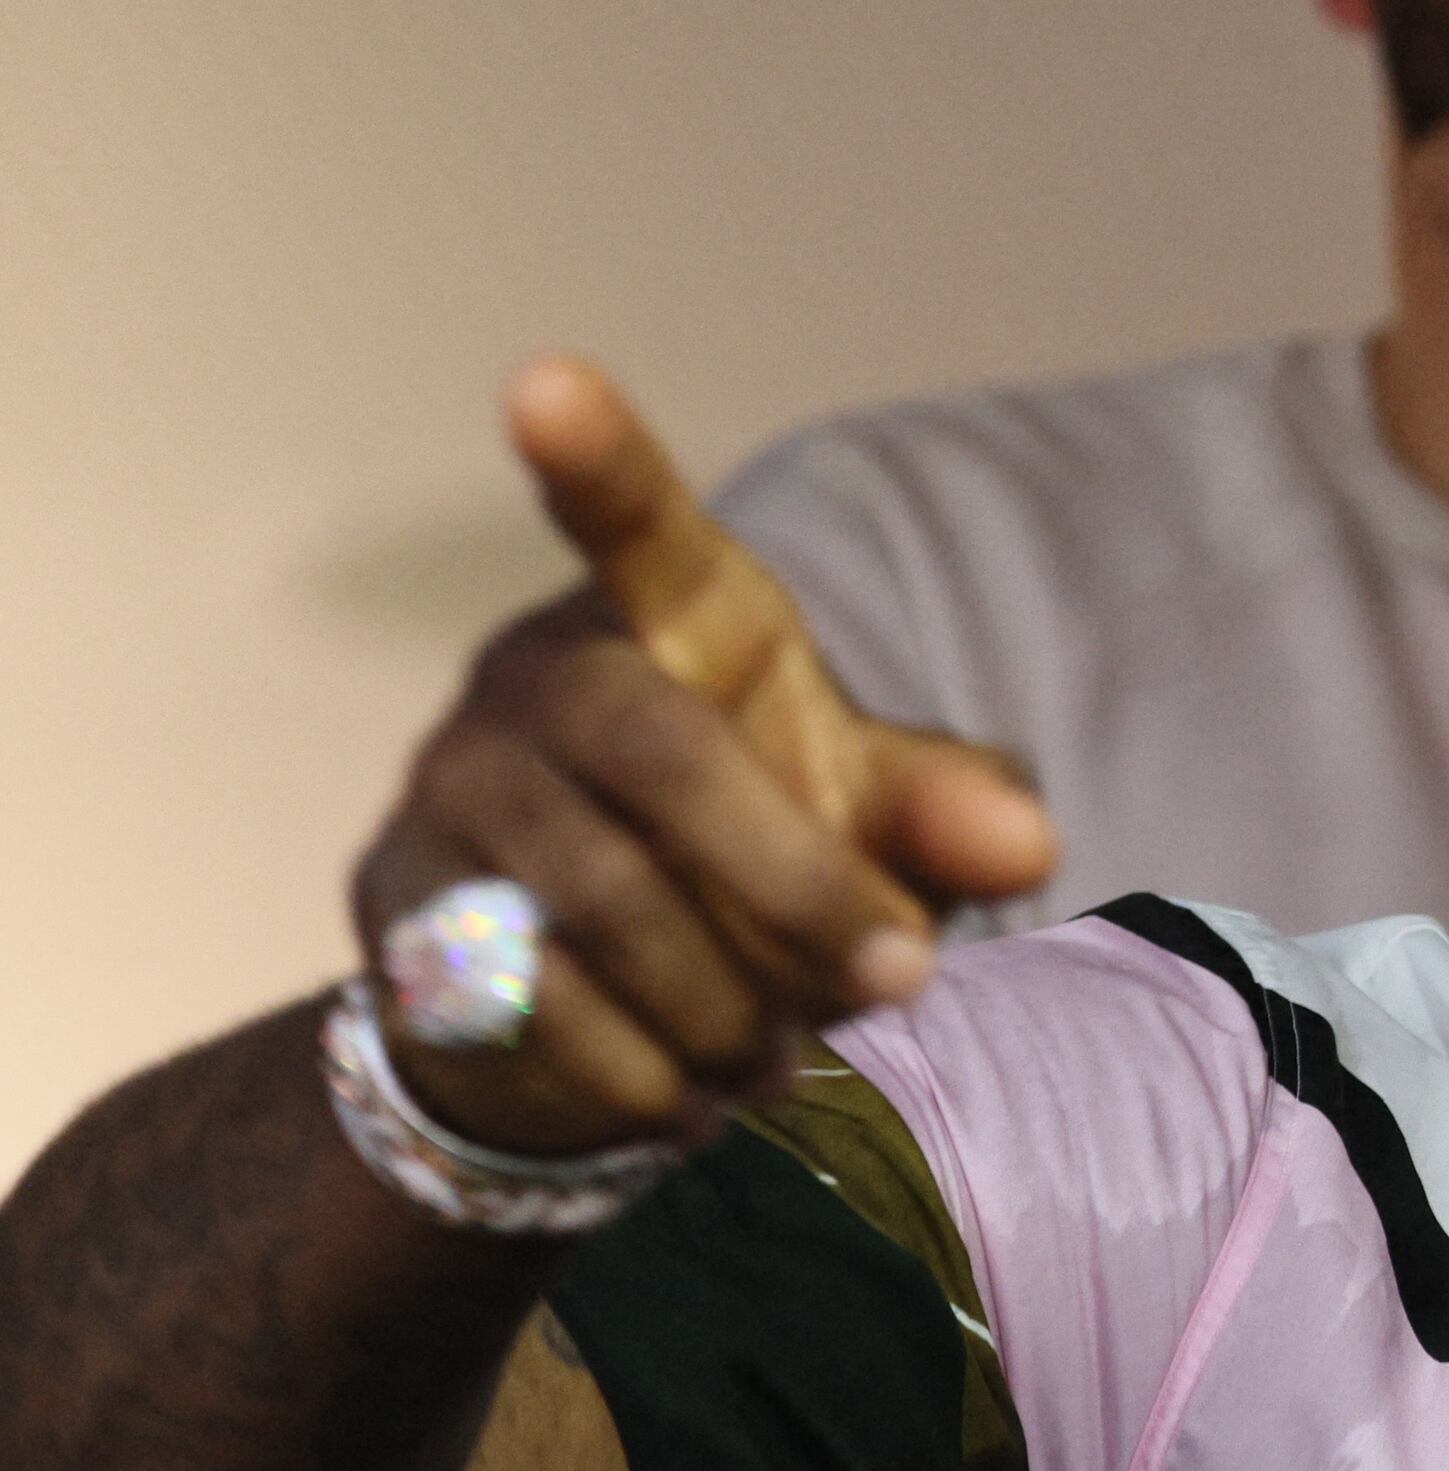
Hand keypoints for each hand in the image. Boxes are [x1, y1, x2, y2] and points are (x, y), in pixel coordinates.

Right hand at [348, 360, 1058, 1158]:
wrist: (601, 1006)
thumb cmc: (763, 857)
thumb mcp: (877, 826)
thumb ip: (948, 814)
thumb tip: (1026, 842)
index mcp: (675, 627)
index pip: (638, 529)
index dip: (596, 459)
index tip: (543, 379)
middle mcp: (541, 682)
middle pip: (662, 757)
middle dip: (795, 889)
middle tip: (900, 982)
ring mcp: (452, 789)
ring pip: (598, 899)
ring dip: (725, 1002)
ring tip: (784, 1055)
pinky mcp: (400, 911)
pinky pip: (527, 1000)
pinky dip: (636, 1069)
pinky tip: (683, 1091)